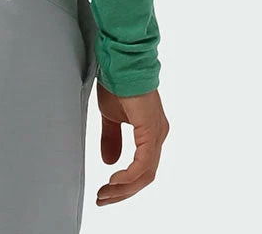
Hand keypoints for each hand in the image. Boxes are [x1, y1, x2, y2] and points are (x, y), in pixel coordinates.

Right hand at [95, 83, 169, 205]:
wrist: (119, 62)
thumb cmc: (116, 82)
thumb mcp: (110, 116)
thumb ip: (111, 139)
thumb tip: (109, 162)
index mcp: (150, 132)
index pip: (142, 168)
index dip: (124, 184)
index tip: (105, 192)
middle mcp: (158, 134)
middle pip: (144, 176)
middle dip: (122, 192)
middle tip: (103, 199)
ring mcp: (157, 133)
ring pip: (145, 174)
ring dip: (124, 188)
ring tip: (105, 194)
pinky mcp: (151, 131)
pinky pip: (144, 164)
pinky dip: (129, 176)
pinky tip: (115, 180)